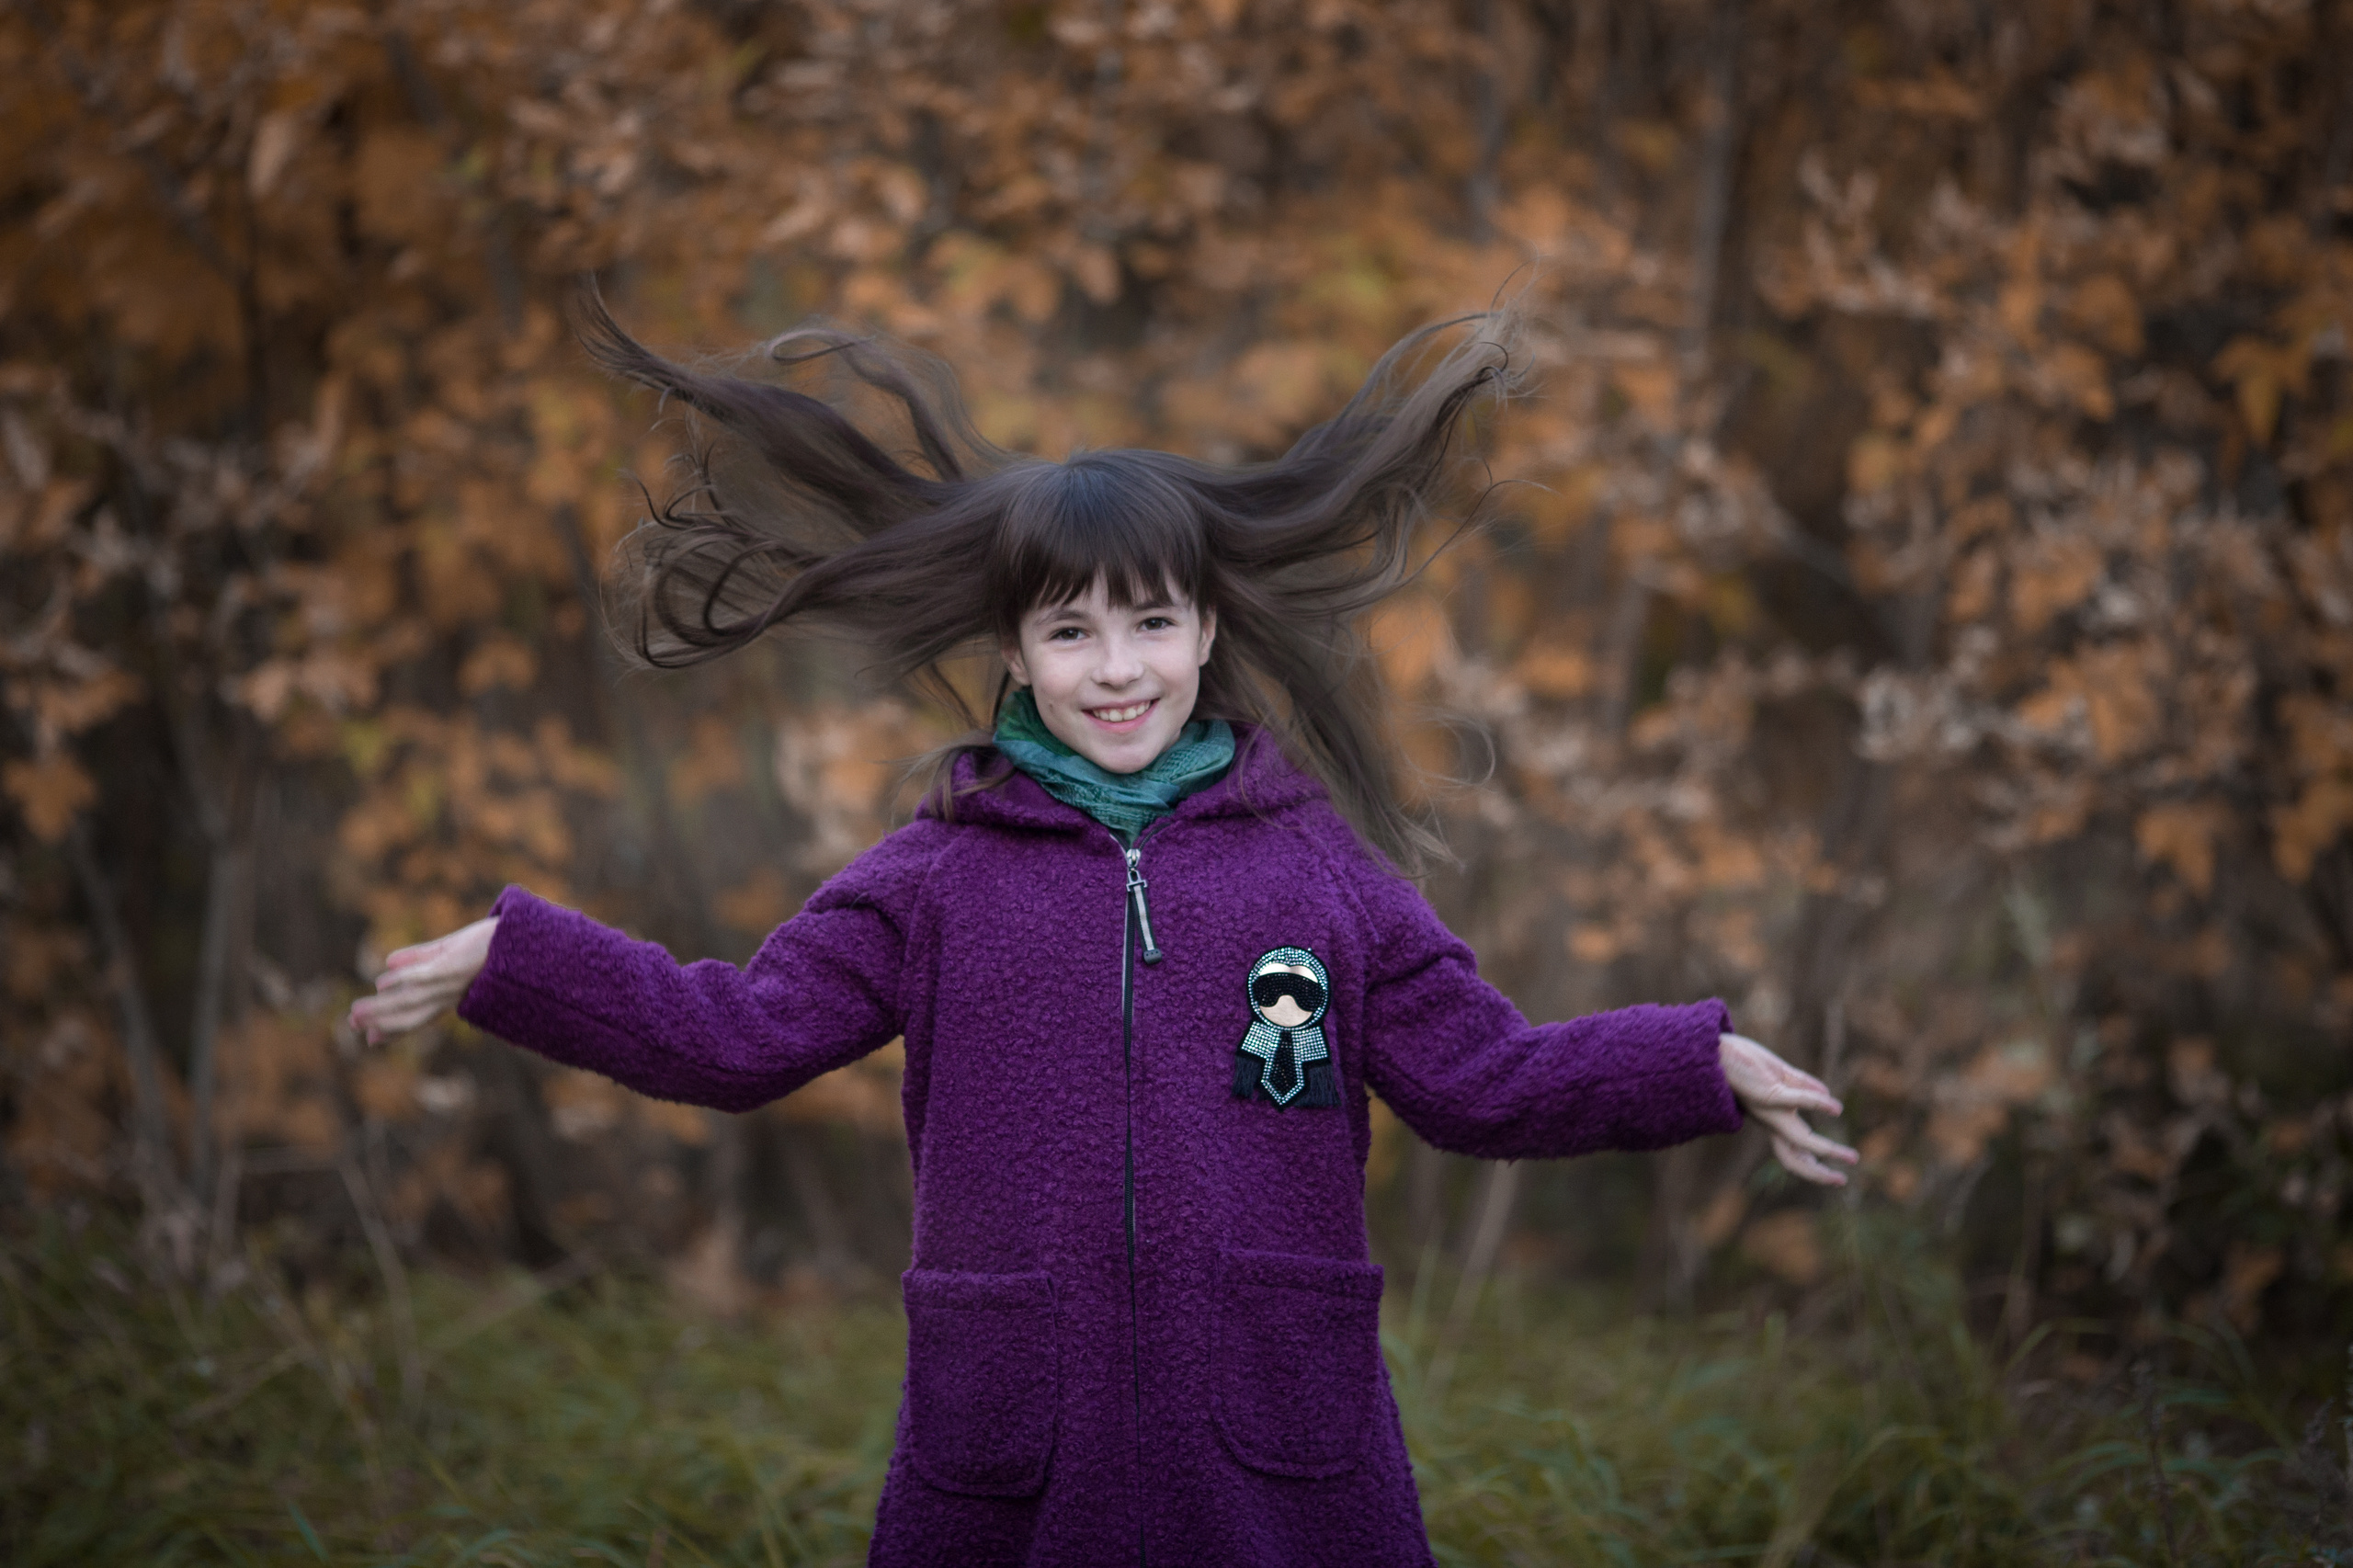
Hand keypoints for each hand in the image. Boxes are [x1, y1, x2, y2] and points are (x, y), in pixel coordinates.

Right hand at [348, 917, 498, 1045]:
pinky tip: (382, 983)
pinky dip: (402, 979)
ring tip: (355, 1013)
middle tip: (353, 1025)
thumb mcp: (450, 950)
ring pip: (410, 1001)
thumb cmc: (493, 943)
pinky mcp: (454, 966)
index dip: (392, 1027)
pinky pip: (423, 976)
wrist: (525, 937)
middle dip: (381, 1022)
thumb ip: (420, 957)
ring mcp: (452, 983)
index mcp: (452, 995)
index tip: (371, 1039)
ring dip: (381, 1008)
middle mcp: (451, 995)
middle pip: (410, 1015)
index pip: (416, 1016)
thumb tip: (386, 964)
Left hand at [1718, 1031, 1859, 1186]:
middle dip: (1818, 1174)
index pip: (1795, 1151)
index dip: (1814, 1164)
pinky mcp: (1768, 1093)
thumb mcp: (1781, 1075)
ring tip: (1852, 1157)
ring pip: (1800, 1140)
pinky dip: (1817, 1104)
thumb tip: (1828, 1095)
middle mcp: (1770, 1121)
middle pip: (1793, 1159)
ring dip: (1828, 1150)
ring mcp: (1769, 1110)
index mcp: (1774, 1120)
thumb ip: (1804, 1085)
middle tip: (1842, 1182)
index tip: (1835, 1174)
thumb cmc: (1744, 1061)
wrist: (1717, 1049)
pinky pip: (1797, 1101)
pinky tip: (1836, 1108)